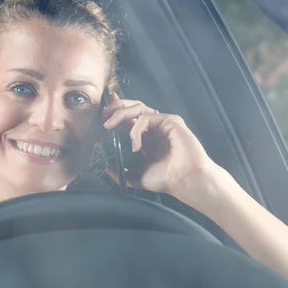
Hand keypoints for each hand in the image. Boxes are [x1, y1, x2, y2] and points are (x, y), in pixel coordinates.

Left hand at [102, 93, 217, 200]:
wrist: (184, 180)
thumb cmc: (166, 179)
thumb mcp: (137, 177)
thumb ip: (122, 173)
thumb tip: (107, 168)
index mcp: (147, 138)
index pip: (130, 119)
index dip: (116, 111)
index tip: (103, 111)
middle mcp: (154, 128)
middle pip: (133, 107)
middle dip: (116, 107)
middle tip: (103, 114)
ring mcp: (163, 123)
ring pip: (138, 107)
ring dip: (120, 113)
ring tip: (109, 125)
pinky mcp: (171, 120)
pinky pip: (146, 117)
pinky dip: (135, 130)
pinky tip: (135, 145)